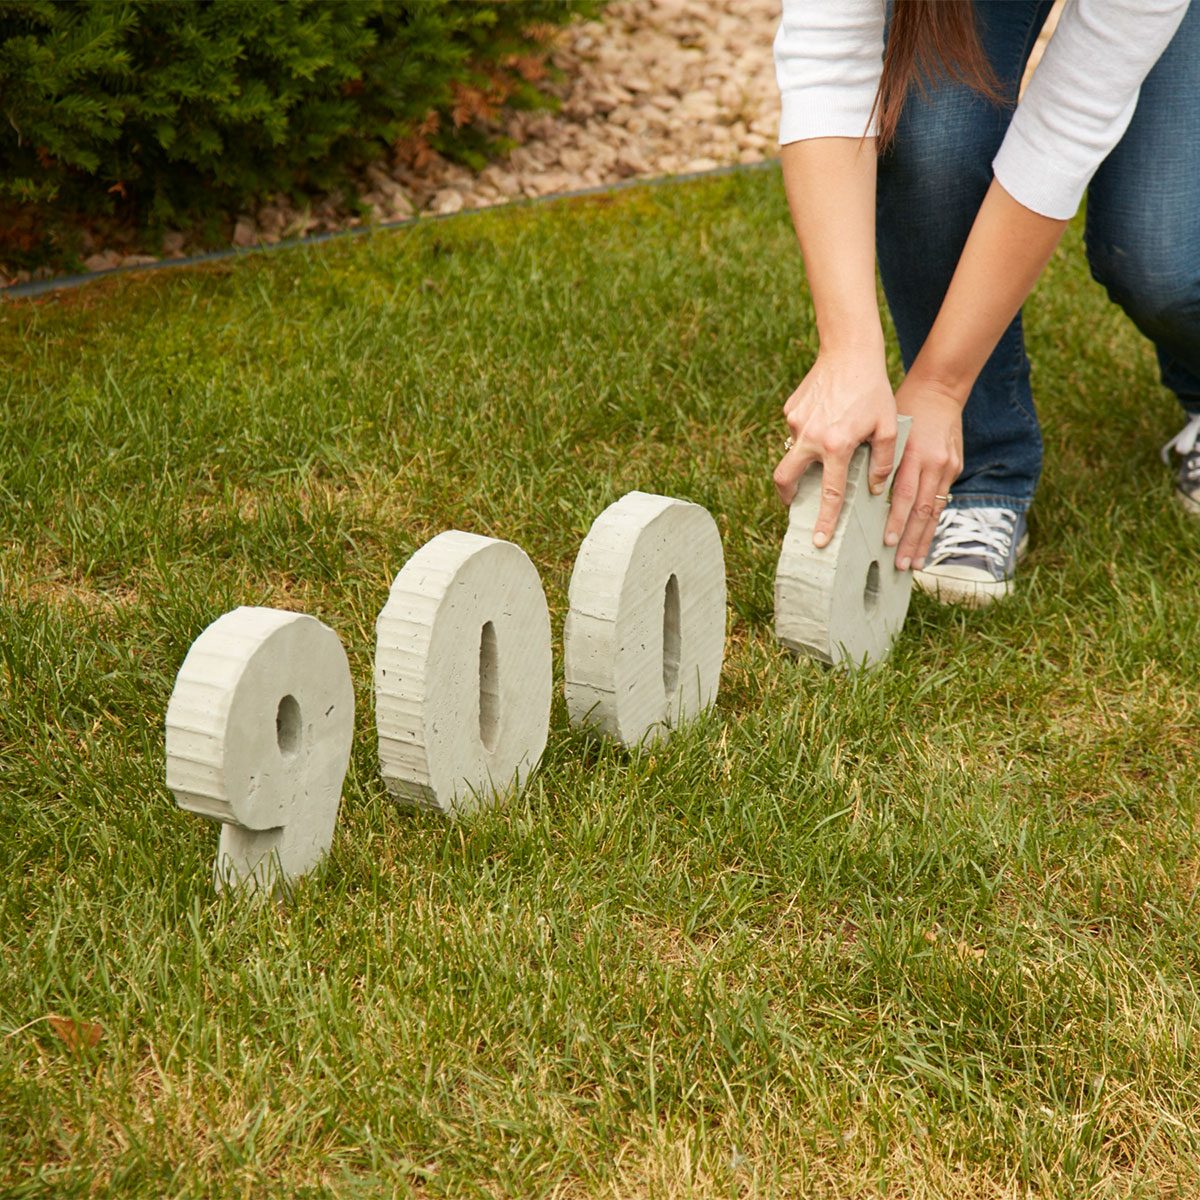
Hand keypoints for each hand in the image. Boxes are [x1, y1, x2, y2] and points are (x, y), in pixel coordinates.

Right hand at [772, 347, 897, 547]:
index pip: (828, 493)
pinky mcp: (791, 410)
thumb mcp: (887, 427)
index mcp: (836, 446)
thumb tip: (872, 489)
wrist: (849, 351)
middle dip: (787, 496)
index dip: (824, 520)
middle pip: (785, 479)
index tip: (818, 541)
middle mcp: (810, 438)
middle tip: (795, 504)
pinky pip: (797, 429)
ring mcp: (796, 423)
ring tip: (824, 448)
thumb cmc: (873, 389)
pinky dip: (809, 432)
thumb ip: (882, 462)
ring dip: (804, 458)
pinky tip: (827, 419)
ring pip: (793, 451)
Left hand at [885, 376, 964, 569]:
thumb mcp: (887, 431)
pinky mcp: (955, 467)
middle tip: (901, 564)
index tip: (888, 542)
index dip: (897, 520)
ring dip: (924, 539)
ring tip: (914, 563)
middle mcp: (934, 462)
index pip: (905, 494)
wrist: (939, 389)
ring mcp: (947, 466)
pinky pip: (942, 500)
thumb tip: (856, 492)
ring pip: (935, 510)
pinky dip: (933, 523)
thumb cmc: (902, 409)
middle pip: (923, 509)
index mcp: (913, 453)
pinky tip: (925, 541)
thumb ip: (879, 461)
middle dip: (912, 539)